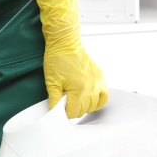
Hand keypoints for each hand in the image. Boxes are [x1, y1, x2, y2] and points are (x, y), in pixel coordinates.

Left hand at [31, 0, 108, 118]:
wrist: (65, 43)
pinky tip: (88, 98)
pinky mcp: (101, 78)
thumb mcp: (51, 81)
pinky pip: (104, 97)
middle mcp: (92, 87)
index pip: (74, 112)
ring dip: (84, 105)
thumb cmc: (57, 59)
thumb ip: (54, 100)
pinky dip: (97, 101)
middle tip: (65, 101)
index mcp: (79, 88)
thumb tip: (54, 113)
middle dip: (74, 109)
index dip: (65, 112)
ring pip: (94, 105)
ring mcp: (98, 82)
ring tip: (75, 98)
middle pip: (84, 110)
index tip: (60, 107)